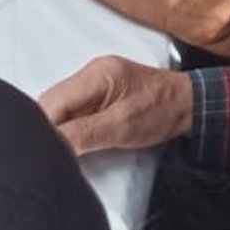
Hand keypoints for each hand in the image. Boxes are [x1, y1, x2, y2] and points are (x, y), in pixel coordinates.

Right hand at [39, 55, 193, 156]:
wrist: (188, 104)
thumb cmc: (161, 112)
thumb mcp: (122, 127)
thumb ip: (83, 135)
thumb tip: (50, 144)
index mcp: (96, 75)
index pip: (52, 103)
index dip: (43, 130)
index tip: (41, 155)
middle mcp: (90, 73)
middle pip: (50, 103)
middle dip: (46, 129)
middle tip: (48, 156)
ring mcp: (94, 81)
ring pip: (58, 106)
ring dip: (55, 128)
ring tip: (59, 151)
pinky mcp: (98, 92)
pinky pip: (71, 108)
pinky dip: (66, 125)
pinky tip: (70, 141)